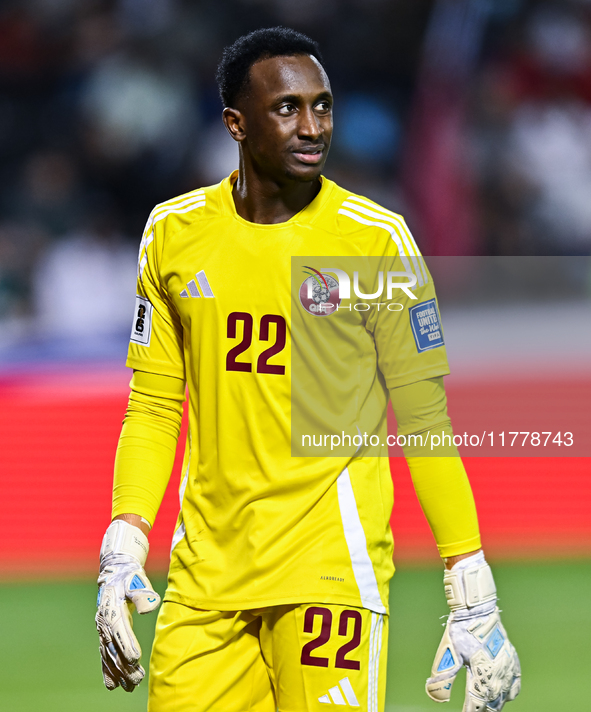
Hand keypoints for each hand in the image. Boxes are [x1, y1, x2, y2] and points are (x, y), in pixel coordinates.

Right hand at [96, 520, 160, 691]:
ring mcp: (102, 629)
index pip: (119, 629)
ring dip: (118, 672)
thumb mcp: (137, 578)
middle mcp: (104, 621)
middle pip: (113, 647)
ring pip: (108, 655)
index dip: (127, 644)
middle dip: (124, 665)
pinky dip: (108, 670)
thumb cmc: (129, 576)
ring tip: (129, 687)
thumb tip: (150, 606)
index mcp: (112, 608)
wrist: (115, 573)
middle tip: (137, 679)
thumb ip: (143, 592)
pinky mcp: (105, 634)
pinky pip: (104, 654)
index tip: (136, 659)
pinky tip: (113, 685)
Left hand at [426, 553, 520, 711]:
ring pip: (504, 697)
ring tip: (484, 708)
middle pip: (491, 704)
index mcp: (482, 673)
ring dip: (494, 705)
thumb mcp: (449, 652)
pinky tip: (504, 696)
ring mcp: (508, 668)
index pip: (476, 704)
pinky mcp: (512, 661)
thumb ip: (442, 677)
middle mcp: (498, 674)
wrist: (478, 610)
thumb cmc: (461, 630)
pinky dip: (509, 694)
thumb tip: (435, 696)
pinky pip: (515, 685)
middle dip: (482, 711)